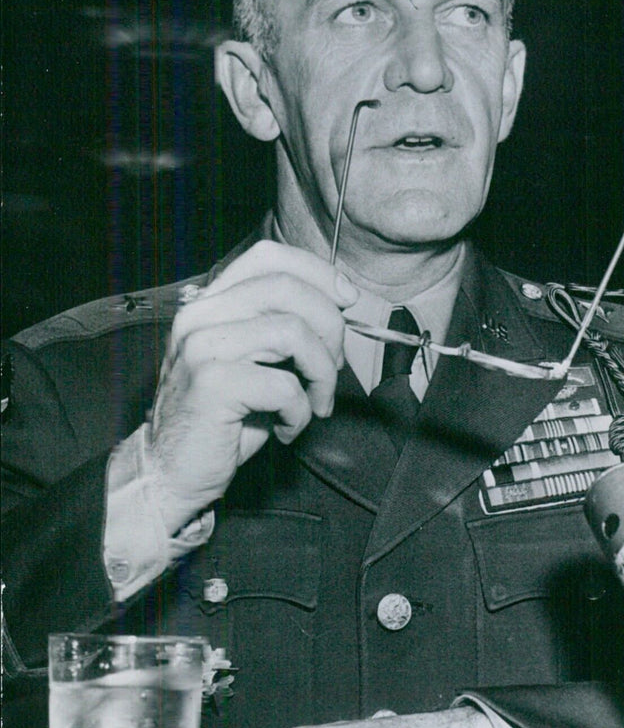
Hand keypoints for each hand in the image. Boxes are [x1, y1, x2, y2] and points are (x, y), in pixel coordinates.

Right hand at [149, 240, 358, 528]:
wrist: (170, 471)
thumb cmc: (223, 419)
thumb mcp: (253, 361)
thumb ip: (282, 327)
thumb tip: (341, 307)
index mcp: (211, 303)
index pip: (268, 257)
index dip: (317, 271)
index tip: (348, 300)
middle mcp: (200, 315)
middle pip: (287, 288)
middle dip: (331, 327)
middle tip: (334, 367)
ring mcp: (202, 347)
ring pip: (293, 332)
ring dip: (322, 372)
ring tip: (317, 402)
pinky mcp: (211, 385)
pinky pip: (284, 386)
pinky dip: (301, 411)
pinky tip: (289, 427)